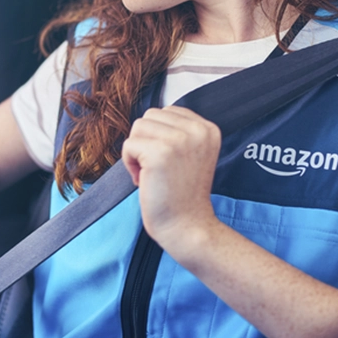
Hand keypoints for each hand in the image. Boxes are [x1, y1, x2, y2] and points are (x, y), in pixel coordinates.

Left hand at [121, 106, 221, 254]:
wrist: (187, 226)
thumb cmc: (182, 195)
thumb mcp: (192, 154)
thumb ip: (179, 132)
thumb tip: (148, 119)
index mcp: (208, 128)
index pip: (168, 111)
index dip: (159, 137)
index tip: (168, 162)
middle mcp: (198, 130)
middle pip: (151, 116)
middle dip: (146, 141)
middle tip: (158, 170)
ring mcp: (180, 140)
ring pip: (138, 127)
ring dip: (137, 151)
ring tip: (151, 174)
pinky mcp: (160, 152)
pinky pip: (128, 144)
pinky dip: (129, 163)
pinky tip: (143, 180)